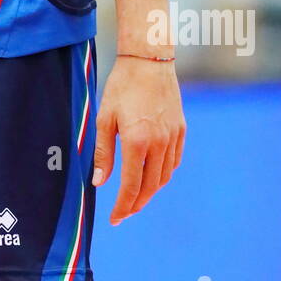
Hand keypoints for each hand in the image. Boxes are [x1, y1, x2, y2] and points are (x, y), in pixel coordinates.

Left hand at [93, 56, 185, 223]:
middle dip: (136, 204)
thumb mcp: (105, 117)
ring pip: (164, 177)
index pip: (131, 186)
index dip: (122, 206)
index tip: (115, 219)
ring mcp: (173, 137)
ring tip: (136, 196)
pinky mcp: (181, 130)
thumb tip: (99, 182)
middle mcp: (159, 143)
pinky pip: (174, 161)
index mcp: (137, 142)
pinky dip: (163, 174)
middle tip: (123, 213)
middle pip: (150, 187)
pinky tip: (153, 175)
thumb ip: (103, 152)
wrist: (149, 61)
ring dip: (150, 191)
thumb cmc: (122, 87)